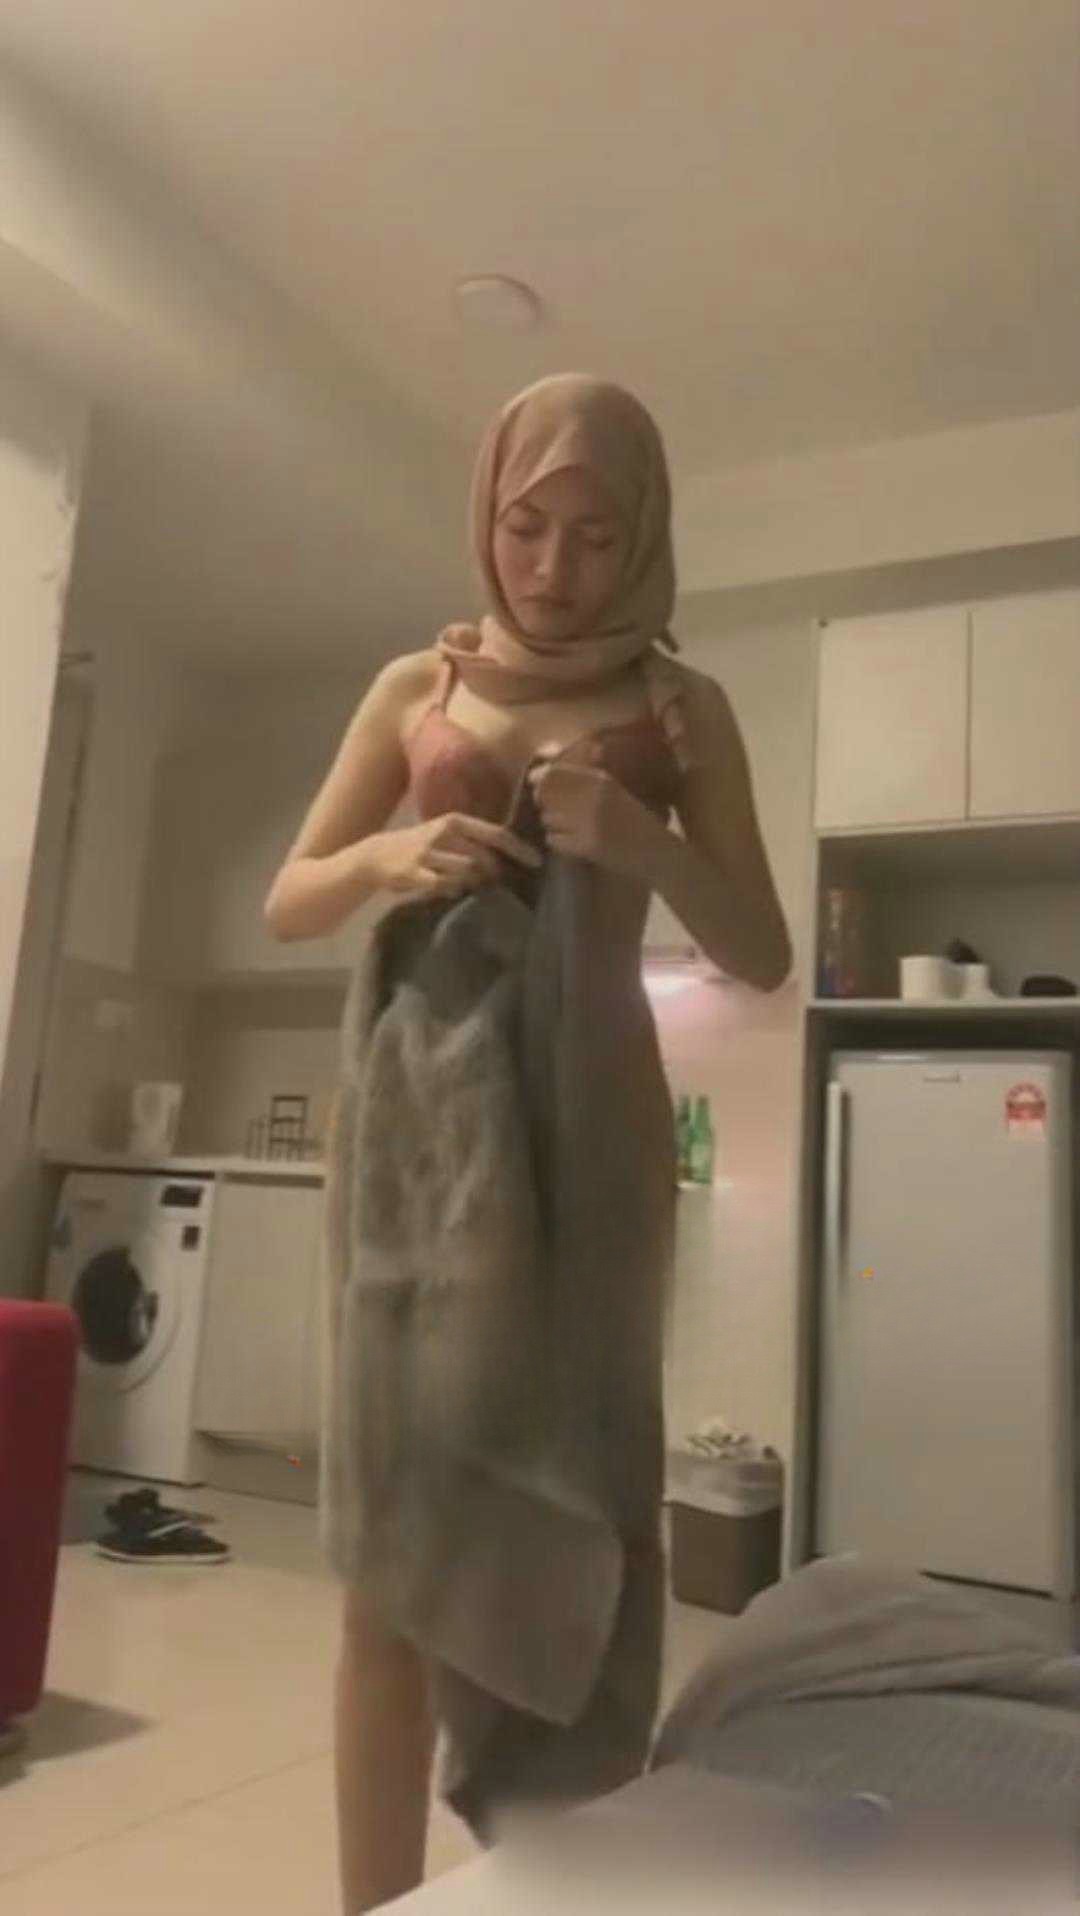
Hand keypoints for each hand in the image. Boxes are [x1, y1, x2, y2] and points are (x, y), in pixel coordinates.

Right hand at [372, 812, 541, 899]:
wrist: (377, 855)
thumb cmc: (422, 845)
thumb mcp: (448, 835)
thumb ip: (476, 842)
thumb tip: (513, 857)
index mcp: (455, 821)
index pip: (497, 834)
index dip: (519, 849)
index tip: (538, 862)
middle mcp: (443, 833)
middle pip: (484, 857)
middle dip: (496, 873)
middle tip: (498, 882)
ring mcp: (427, 853)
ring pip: (467, 873)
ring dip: (472, 883)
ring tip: (466, 884)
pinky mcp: (414, 873)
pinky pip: (445, 886)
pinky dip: (451, 890)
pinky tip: (448, 889)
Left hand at [527, 754, 654, 874]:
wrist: (658, 853)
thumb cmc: (636, 823)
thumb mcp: (615, 792)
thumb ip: (585, 780)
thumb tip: (541, 772)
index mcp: (602, 780)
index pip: (556, 772)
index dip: (543, 781)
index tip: (544, 790)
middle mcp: (594, 796)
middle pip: (547, 795)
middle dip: (547, 805)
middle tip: (558, 815)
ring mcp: (590, 821)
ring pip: (547, 818)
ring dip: (553, 825)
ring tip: (571, 831)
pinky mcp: (587, 846)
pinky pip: (553, 840)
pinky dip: (558, 843)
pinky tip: (574, 844)